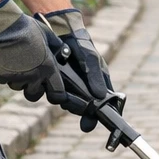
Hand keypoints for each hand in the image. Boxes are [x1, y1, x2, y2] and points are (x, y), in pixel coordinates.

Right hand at [0, 0, 62, 99]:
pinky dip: (3, 73)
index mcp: (49, 68)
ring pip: (17, 87)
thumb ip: (57, 47)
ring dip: (17, 79)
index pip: (57, 93)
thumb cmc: (28, 28)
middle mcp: (35, 76)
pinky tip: (5, 61)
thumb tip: (64, 56)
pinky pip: (4, 80)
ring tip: (15, 63)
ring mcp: (18, 77)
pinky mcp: (3, 75)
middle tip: (29, 76)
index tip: (52, 92)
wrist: (5, 25)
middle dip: (32, 88)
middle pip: (34, 95)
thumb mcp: (48, 35)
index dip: (55, 95)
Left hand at [45, 8, 113, 132]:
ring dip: (68, 103)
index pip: (105, 105)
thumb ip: (95, 77)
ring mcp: (72, 87)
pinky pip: (58, 95)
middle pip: (86, 108)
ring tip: (63, 97)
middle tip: (71, 105)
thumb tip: (100, 97)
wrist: (61, 33)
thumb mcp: (90, 59)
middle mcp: (87, 88)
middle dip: (79, 110)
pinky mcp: (59, 84)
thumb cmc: (81, 45)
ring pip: (71, 102)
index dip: (98, 117)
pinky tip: (54, 90)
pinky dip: (57, 95)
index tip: (88, 125)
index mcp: (100, 83)